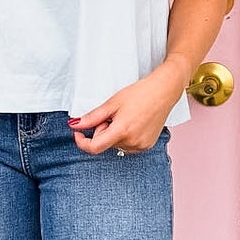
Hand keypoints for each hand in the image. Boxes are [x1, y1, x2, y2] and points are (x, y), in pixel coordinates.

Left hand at [68, 66, 182, 154]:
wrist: (163, 91)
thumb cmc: (140, 94)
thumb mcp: (112, 103)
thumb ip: (92, 117)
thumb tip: (75, 125)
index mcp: (122, 131)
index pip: (95, 147)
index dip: (82, 142)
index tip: (78, 134)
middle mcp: (132, 142)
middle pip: (105, 144)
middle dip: (103, 130)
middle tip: (113, 114)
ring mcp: (141, 146)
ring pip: (116, 145)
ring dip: (115, 133)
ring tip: (126, 117)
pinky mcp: (147, 146)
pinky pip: (127, 145)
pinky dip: (125, 136)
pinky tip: (133, 123)